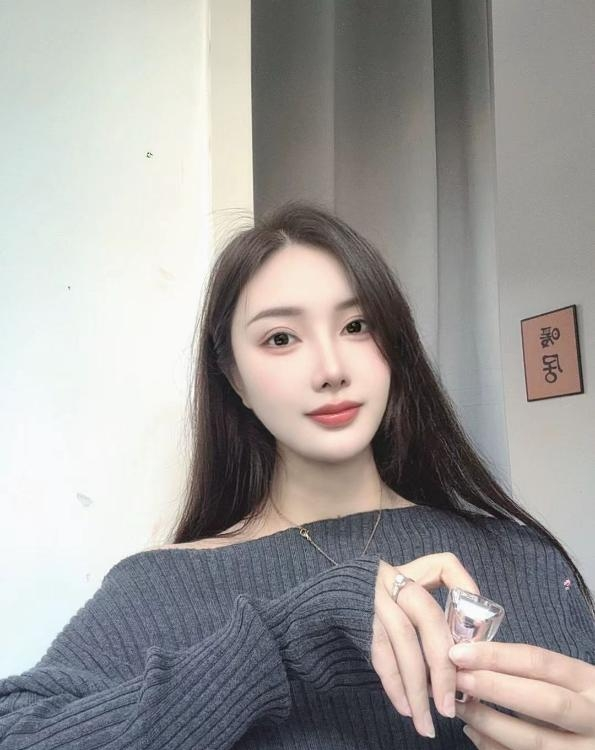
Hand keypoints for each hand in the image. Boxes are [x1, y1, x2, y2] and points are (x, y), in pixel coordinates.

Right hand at [371, 553, 480, 738]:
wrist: (326, 604)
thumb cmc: (373, 604)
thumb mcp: (400, 592)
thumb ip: (430, 607)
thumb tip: (467, 647)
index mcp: (409, 572)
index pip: (443, 566)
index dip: (464, 585)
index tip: (476, 617)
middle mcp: (392, 582)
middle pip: (428, 617)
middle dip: (444, 665)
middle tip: (451, 705)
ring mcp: (374, 602)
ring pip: (404, 644)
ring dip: (418, 689)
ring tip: (428, 723)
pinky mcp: (359, 623)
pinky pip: (380, 656)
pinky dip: (395, 686)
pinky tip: (406, 709)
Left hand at [447, 640, 594, 747]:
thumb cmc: (575, 702)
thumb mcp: (566, 681)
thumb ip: (530, 675)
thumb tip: (474, 663)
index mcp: (590, 682)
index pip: (540, 662)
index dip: (496, 656)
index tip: (460, 653)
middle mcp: (594, 717)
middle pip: (544, 701)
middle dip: (495, 688)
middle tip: (458, 678)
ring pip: (535, 741)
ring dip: (489, 722)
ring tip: (459, 706)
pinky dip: (495, 747)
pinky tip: (473, 732)